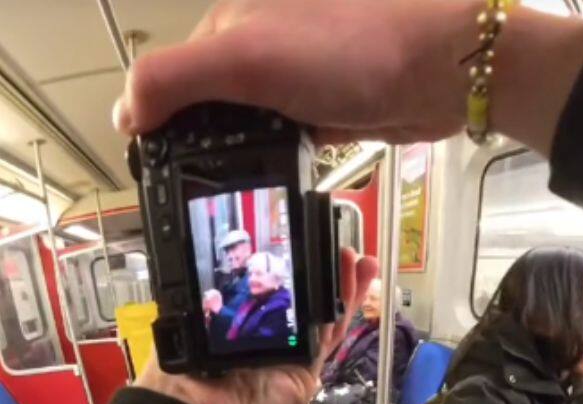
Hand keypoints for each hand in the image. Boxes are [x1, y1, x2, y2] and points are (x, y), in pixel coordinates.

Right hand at [112, 0, 582, 156]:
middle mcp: (264, 44)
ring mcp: (302, 78)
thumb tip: (125, 113)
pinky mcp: (334, 107)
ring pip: (252, 124)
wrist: (441, 72)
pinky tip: (283, 172)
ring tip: (238, 185)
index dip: (160, 119)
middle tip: (199, 185)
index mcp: (233, 22)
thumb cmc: (353, 50)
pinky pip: (292, 137)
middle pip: (211, 103)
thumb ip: (175, 78)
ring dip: (245, 152)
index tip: (158, 164)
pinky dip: (283, 156)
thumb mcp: (245, 57)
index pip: (173, 73)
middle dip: (204, 141)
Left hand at [135, 247, 377, 403]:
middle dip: (337, 279)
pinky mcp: (307, 373)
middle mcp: (281, 342)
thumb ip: (228, 297)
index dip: (308, 277)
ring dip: (347, 291)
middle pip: (318, 307)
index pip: (289, 298)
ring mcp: (298, 359)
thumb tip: (235, 263)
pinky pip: (329, 340)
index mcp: (256, 329)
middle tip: (349, 254)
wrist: (200, 403)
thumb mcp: (210, 318)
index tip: (318, 251)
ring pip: (330, 320)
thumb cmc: (193, 363)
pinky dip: (343, 313)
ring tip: (362, 264)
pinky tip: (352, 288)